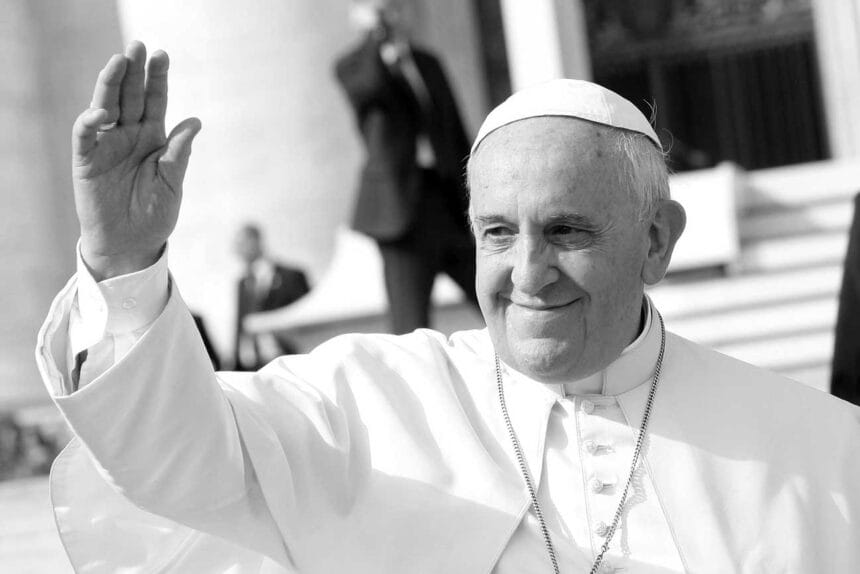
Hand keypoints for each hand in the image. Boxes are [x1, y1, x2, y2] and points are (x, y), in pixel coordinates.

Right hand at [72, 41, 200, 279]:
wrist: (131, 245)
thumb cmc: (155, 216)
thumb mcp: (172, 184)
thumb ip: (179, 154)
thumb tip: (195, 121)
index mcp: (154, 139)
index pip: (155, 101)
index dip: (157, 79)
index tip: (162, 56)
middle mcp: (129, 136)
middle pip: (130, 96)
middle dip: (134, 71)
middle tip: (139, 46)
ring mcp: (107, 145)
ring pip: (106, 106)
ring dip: (111, 84)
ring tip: (119, 61)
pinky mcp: (86, 160)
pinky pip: (85, 135)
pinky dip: (91, 121)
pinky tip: (102, 111)